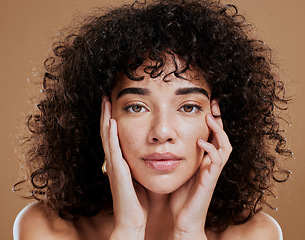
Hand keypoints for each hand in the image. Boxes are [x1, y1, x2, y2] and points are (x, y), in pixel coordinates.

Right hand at [100, 96, 147, 239]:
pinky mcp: (117, 172)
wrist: (133, 221)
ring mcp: (114, 165)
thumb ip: (139, 164)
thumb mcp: (139, 177)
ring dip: (105, 118)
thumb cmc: (138, 201)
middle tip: (105, 95)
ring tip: (105, 101)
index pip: (114, 135)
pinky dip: (111, 135)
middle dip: (105, 113)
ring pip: (107, 137)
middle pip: (107, 132)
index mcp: (120, 161)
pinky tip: (111, 121)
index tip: (114, 102)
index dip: (111, 118)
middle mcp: (114, 161)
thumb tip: (148, 152)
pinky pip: (113, 150)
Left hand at [169, 100, 231, 239]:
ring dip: (218, 131)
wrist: (182, 220)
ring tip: (209, 118)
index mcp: (203, 160)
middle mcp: (211, 164)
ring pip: (226, 146)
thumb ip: (174, 156)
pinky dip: (211, 149)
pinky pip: (217, 161)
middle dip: (219, 120)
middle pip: (223, 137)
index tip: (206, 104)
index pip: (211, 136)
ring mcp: (212, 172)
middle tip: (214, 103)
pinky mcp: (210, 180)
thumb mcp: (176, 170)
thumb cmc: (178, 196)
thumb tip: (160, 140)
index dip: (211, 120)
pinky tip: (200, 141)